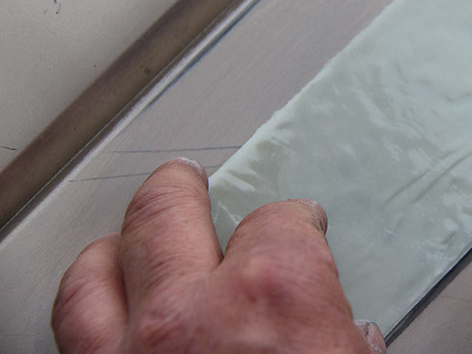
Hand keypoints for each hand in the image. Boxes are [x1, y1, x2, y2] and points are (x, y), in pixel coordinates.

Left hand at [52, 158, 385, 352]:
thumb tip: (351, 336)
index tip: (298, 224)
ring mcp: (135, 348)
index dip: (294, 220)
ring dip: (125, 238)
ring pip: (106, 258)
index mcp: (277, 297)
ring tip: (139, 231)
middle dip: (185, 186)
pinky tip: (104, 293)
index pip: (283, 222)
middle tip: (190, 179)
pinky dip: (89, 294)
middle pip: (172, 207)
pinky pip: (74, 319)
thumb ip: (346, 335)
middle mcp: (194, 312)